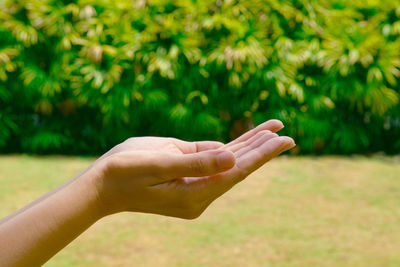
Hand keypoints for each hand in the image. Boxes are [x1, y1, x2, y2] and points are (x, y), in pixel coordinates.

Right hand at [86, 120, 294, 218]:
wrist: (102, 185)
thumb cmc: (124, 172)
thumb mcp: (158, 164)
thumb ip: (196, 162)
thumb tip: (231, 157)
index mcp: (195, 194)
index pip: (236, 170)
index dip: (261, 154)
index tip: (283, 140)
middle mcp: (200, 192)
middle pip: (237, 167)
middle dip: (262, 149)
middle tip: (287, 135)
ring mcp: (195, 184)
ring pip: (229, 162)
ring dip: (250, 146)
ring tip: (273, 131)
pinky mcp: (187, 174)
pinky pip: (215, 159)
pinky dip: (231, 147)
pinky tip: (245, 139)